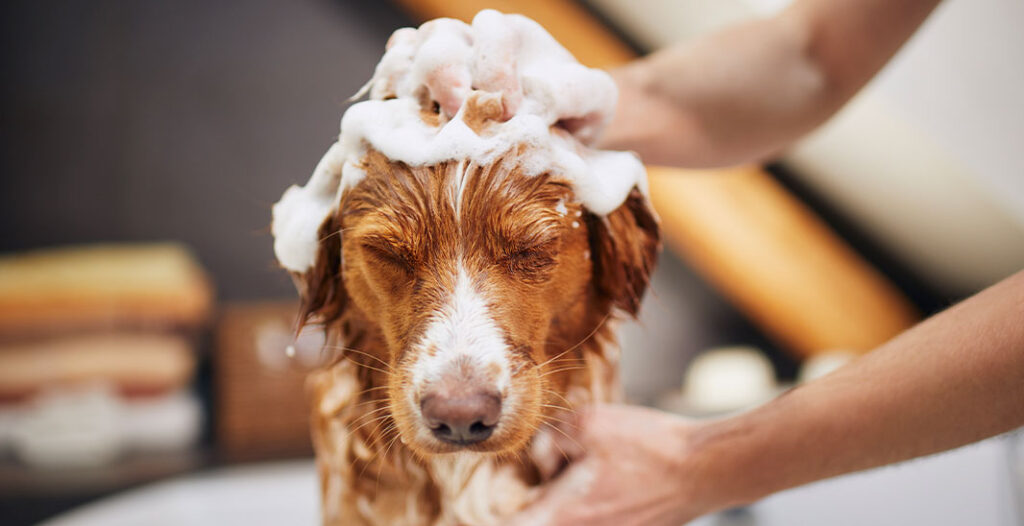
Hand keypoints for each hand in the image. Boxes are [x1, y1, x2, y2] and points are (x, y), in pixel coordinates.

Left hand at [503, 404, 715, 525]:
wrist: (707, 468)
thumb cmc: (648, 448)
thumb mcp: (585, 424)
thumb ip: (546, 440)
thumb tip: (539, 458)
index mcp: (560, 518)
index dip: (492, 511)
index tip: (490, 497)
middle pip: (536, 520)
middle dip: (534, 495)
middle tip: (552, 461)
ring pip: (563, 517)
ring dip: (562, 497)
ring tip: (588, 467)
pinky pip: (591, 518)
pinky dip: (588, 500)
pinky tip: (611, 474)